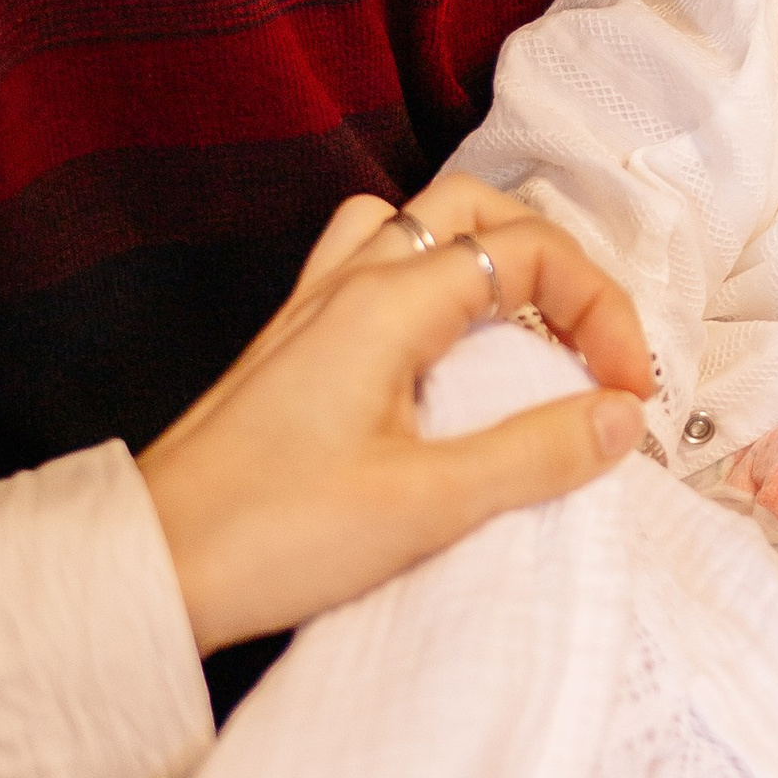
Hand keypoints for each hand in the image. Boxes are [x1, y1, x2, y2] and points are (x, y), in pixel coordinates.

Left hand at [135, 181, 652, 651]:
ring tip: (525, 330)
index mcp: (385, 302)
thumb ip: (533, 453)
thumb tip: (620, 417)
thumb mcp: (427, 506)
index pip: (528, 251)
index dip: (600, 308)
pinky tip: (442, 358)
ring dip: (485, 259)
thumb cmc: (274, 535)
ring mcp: (312, 313)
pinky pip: (370, 273)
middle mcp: (347, 284)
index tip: (626, 393)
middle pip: (472, 209)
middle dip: (553, 262)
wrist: (151, 568)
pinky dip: (429, 288)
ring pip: (415, 230)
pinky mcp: (291, 353)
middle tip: (589, 343)